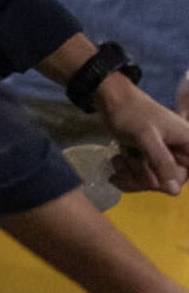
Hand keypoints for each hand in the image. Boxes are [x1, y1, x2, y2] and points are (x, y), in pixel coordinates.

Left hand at [98, 76, 188, 195]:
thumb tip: (175, 192)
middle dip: (143, 177)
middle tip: (126, 161)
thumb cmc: (131, 113)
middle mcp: (178, 153)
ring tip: (116, 160)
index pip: (187, 175)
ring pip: (151, 182)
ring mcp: (161, 158)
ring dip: (130, 176)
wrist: (111, 101)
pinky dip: (125, 176)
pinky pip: (140, 179)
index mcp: (188, 145)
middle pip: (167, 182)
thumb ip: (162, 162)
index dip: (171, 179)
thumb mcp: (146, 137)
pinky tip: (114, 166)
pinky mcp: (146, 160)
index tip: (152, 171)